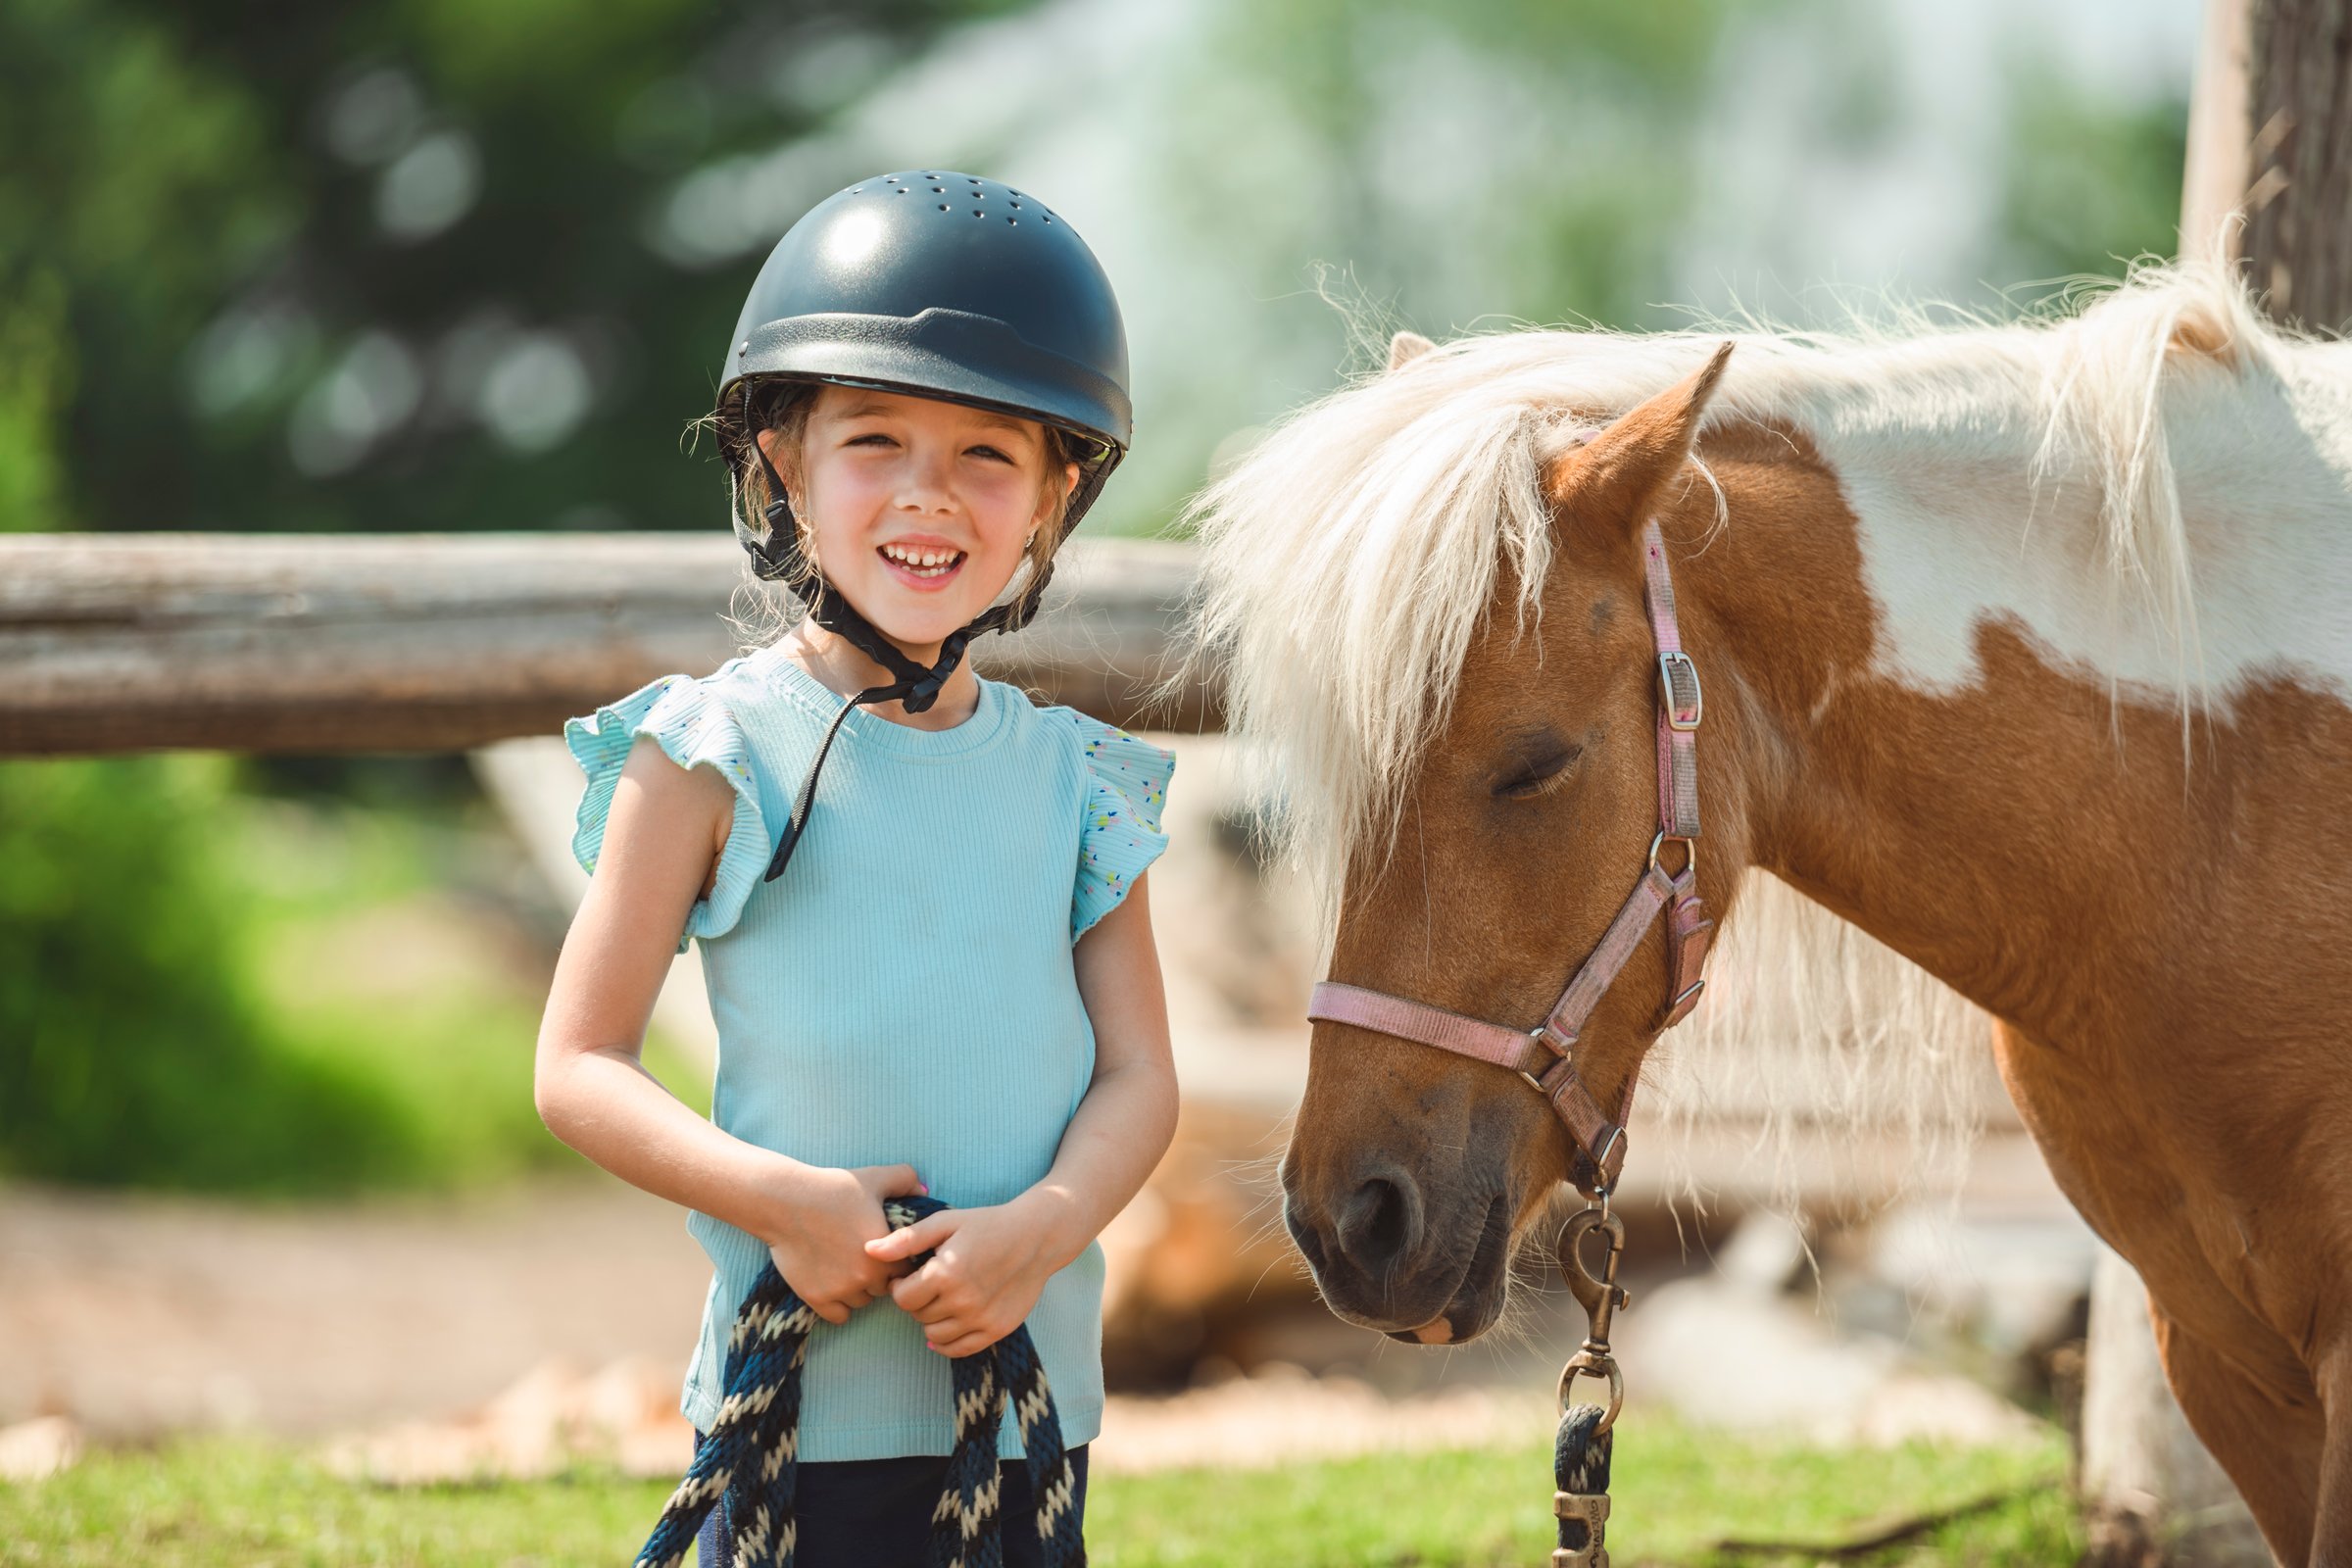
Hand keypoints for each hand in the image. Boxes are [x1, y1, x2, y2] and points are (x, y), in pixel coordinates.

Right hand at [759, 1161, 926, 1326]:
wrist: (786, 1201)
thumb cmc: (832, 1187)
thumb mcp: (874, 1177)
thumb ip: (906, 1179)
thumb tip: (924, 1190)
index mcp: (887, 1253)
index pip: (906, 1271)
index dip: (897, 1261)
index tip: (885, 1252)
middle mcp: (867, 1277)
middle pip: (884, 1288)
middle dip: (877, 1276)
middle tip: (862, 1256)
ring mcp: (841, 1290)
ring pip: (861, 1303)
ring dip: (857, 1291)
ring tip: (845, 1267)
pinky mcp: (817, 1299)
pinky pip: (839, 1316)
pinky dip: (837, 1305)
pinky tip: (832, 1284)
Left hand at [863, 1194, 1060, 1357]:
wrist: (1036, 1237)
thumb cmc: (988, 1224)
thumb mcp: (946, 1222)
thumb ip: (906, 1239)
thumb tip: (868, 1251)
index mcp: (945, 1273)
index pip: (902, 1298)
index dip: (900, 1286)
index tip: (910, 1275)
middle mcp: (962, 1301)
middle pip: (917, 1316)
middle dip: (916, 1300)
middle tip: (929, 1283)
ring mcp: (980, 1318)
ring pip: (934, 1335)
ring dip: (932, 1319)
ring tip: (943, 1297)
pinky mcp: (996, 1330)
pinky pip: (959, 1349)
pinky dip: (946, 1342)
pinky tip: (948, 1323)